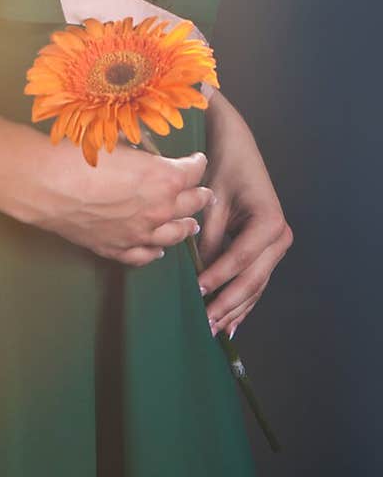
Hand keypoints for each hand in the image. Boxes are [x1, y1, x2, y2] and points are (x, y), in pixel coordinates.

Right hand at [12, 126, 215, 266]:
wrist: (46, 185)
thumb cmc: (78, 156)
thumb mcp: (115, 143)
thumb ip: (138, 154)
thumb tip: (142, 155)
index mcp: (163, 178)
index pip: (193, 171)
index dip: (197, 163)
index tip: (197, 160)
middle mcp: (158, 209)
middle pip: (191, 204)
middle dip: (200, 196)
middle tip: (205, 194)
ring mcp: (139, 234)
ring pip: (174, 234)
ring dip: (185, 226)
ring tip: (191, 224)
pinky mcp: (117, 248)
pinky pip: (145, 255)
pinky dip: (156, 252)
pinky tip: (158, 250)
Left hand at [197, 89, 293, 337]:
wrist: (236, 146)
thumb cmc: (223, 166)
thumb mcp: (214, 199)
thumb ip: (209, 236)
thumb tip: (198, 271)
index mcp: (269, 221)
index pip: (240, 258)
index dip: (218, 278)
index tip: (197, 294)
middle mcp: (280, 237)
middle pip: (252, 279)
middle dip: (228, 304)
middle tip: (205, 325)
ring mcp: (277, 246)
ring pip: (255, 286)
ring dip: (234, 309)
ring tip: (214, 330)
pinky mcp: (268, 251)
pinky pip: (255, 281)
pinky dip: (242, 301)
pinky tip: (230, 322)